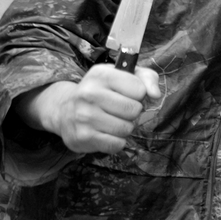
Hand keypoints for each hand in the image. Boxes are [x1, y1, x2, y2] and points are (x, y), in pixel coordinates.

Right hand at [19, 63, 159, 154]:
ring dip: (125, 127)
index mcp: (101, 74)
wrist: (65, 111)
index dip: (139, 94)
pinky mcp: (82, 137)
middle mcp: (88, 93)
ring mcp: (83, 116)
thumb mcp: (125, 76)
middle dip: (133, 112)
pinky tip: (106, 133)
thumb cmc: (104, 92)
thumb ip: (147, 78)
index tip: (128, 94)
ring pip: (126, 129)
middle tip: (120, 110)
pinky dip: (117, 142)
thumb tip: (155, 94)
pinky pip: (116, 144)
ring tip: (112, 120)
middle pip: (134, 110)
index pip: (140, 89)